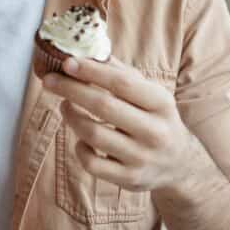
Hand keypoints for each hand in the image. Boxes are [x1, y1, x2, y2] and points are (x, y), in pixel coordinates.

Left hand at [42, 56, 197, 191]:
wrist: (180, 165)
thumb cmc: (155, 120)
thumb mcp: (149, 94)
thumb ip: (121, 74)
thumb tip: (87, 50)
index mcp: (161, 104)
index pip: (122, 84)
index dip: (92, 71)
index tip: (67, 62)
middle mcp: (155, 131)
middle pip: (103, 106)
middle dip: (71, 90)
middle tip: (50, 81)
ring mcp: (142, 157)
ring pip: (93, 134)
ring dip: (71, 117)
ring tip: (64, 106)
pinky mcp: (129, 178)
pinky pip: (92, 163)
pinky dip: (79, 148)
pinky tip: (80, 139)